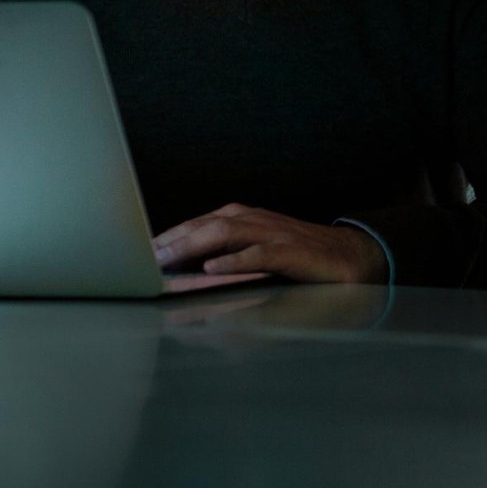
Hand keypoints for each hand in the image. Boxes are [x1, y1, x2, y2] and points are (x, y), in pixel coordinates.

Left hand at [153, 204, 389, 283]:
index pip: (198, 223)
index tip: (136, 253)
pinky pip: (260, 253)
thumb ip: (225, 255)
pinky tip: (213, 268)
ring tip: (165, 260)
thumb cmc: (299, 256)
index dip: (167, 236)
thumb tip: (184, 270)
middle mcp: (255, 220)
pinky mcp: (292, 251)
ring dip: (193, 245)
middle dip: (172, 239)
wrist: (349, 256)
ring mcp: (274, 233)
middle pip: (206, 224)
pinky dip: (235, 260)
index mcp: (244, 217)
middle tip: (141, 258)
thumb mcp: (257, 251)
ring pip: (227, 233)